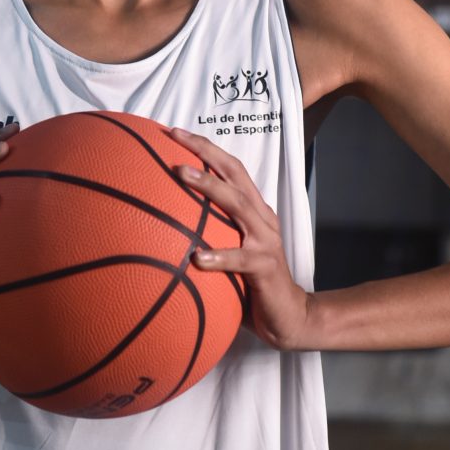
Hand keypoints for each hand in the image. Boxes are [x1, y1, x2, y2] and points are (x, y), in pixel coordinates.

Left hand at [165, 125, 312, 350]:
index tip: (174, 133)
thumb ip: (207, 236)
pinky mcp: (266, 268)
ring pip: (238, 205)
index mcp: (253, 211)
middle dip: (205, 152)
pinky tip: (197, 258)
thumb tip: (160, 227)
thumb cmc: (251, 285)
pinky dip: (219, 257)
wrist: (290, 317)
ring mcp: (265, 241)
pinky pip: (240, 260)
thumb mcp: (229, 253)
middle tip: (175, 139)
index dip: (205, 148)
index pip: (230, 170)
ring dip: (210, 187)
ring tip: (182, 175)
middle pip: (235, 174)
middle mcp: (261, 218)